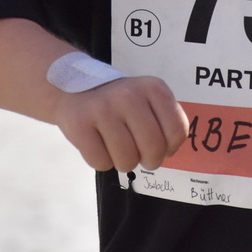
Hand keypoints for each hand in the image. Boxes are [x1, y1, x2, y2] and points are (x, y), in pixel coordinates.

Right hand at [52, 76, 187, 173]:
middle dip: (149, 161)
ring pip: (127, 161)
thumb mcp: (148, 100)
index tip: (159, 145)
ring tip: (118, 149)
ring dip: (124, 163)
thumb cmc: (118, 102)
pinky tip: (99, 145)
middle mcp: (129, 95)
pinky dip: (102, 161)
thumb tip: (167, 151)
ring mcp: (102, 109)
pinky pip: (101, 163)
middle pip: (154, 149)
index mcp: (153, 88)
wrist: (74, 87)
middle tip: (140, 155)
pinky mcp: (79, 125)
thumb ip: (164, 121)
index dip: (170, 148)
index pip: (177, 132)